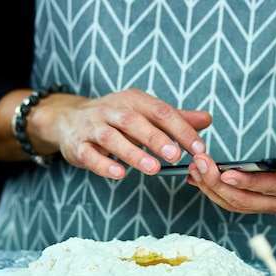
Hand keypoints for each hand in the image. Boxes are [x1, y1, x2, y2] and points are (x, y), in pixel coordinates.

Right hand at [19, 89, 210, 177]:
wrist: (68, 119)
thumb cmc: (114, 118)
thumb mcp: (143, 112)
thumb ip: (174, 118)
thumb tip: (207, 119)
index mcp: (133, 100)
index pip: (161, 111)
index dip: (181, 129)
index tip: (198, 148)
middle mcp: (111, 110)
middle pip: (135, 122)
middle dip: (157, 138)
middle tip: (176, 155)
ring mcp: (93, 127)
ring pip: (112, 138)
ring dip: (133, 153)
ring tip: (153, 168)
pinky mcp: (78, 146)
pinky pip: (90, 155)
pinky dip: (104, 164)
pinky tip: (119, 174)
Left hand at [186, 112, 275, 213]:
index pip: (274, 187)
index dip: (250, 182)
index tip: (226, 172)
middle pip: (248, 201)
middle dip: (220, 185)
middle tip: (199, 165)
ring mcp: (274, 205)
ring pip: (237, 204)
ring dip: (213, 189)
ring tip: (194, 169)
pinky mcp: (263, 202)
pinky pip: (235, 202)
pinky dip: (215, 191)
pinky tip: (198, 178)